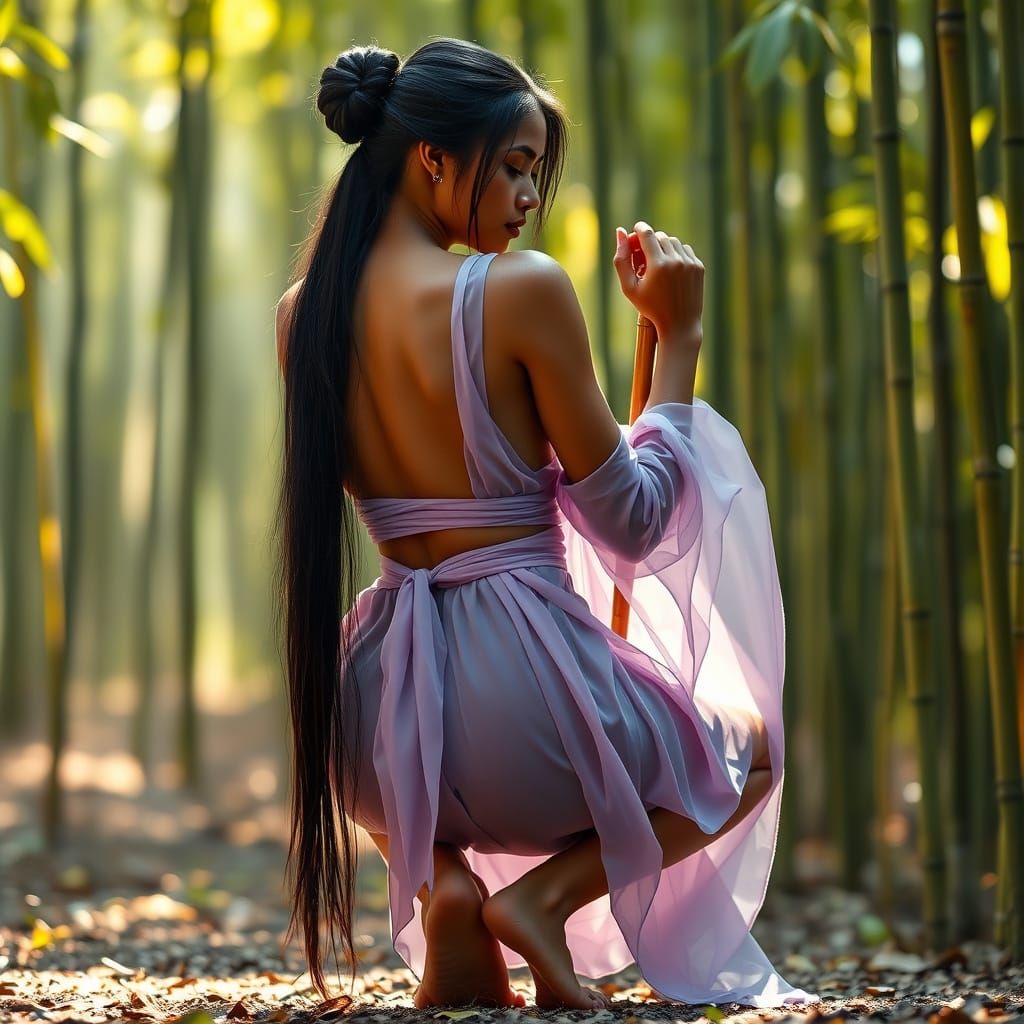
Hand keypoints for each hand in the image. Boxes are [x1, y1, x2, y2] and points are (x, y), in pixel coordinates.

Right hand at [613, 221, 703, 348]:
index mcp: (658, 265)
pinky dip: (676, 254)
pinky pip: (685, 250)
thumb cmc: (650, 308)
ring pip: (674, 242)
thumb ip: (621, 260)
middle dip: (651, 241)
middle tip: (643, 253)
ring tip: (656, 262)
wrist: (679, 325)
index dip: (639, 228)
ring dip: (664, 246)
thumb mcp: (629, 288)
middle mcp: (676, 260)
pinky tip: (670, 267)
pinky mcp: (698, 267)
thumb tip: (620, 232)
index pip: (647, 233)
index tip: (635, 230)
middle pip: (660, 236)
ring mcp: (690, 263)